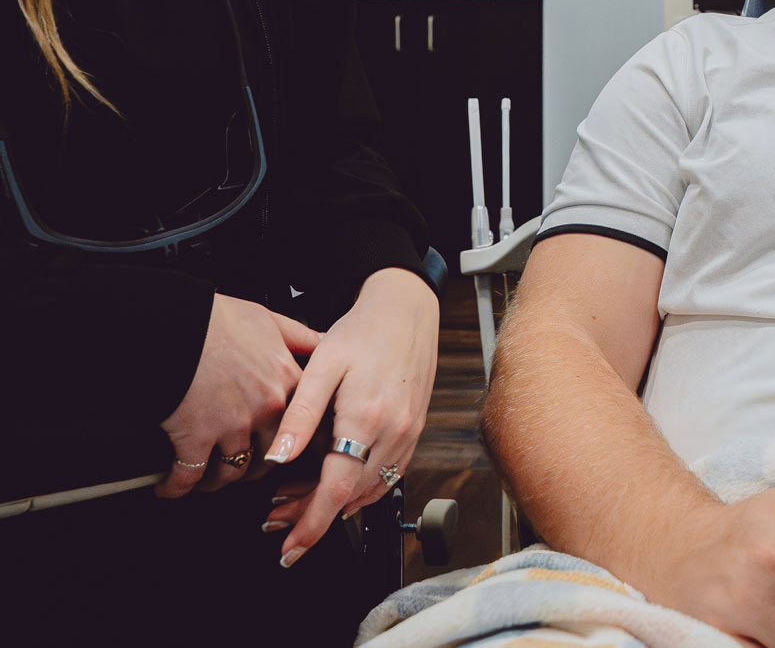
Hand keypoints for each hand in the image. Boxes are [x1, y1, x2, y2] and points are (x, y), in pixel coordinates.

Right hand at [157, 295, 318, 497]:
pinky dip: (176, 486)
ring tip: (207, 477)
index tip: (290, 451)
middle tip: (244, 466)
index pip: (306, 423)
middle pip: (271, 454)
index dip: (296, 440)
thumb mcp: (269, 319)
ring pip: (233, 470)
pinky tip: (170, 485)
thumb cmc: (216, 321)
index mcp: (286, 380)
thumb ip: (297, 336)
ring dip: (217, 479)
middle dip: (256, 465)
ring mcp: (234, 425)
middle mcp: (267, 407)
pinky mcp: (197, 438)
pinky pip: (189, 475)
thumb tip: (320, 341)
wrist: (174, 326)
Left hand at [260, 267, 439, 564]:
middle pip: (350, 498)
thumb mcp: (322, 366)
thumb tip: (276, 460)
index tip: (289, 549)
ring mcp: (408, 434)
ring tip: (295, 502)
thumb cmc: (364, 331)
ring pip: (370, 491)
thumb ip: (300, 416)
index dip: (309, 526)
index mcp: (367, 418)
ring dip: (334, 506)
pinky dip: (358, 490)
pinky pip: (388, 476)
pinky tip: (335, 484)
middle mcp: (393, 433)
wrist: (408, 309)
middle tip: (275, 521)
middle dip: (311, 518)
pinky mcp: (414, 430)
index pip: (336, 491)